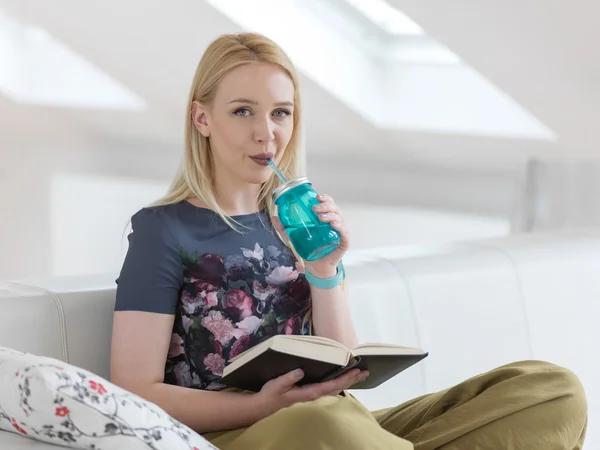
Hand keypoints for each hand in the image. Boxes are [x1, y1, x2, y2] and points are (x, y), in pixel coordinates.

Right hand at [254, 368, 368, 415]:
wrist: (263, 408)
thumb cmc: (270, 395)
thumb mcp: (277, 384)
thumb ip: (289, 378)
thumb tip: (300, 371)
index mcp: (309, 393)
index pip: (332, 385)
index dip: (345, 377)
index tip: (356, 370)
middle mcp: (314, 397)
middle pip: (338, 388)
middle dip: (352, 379)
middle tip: (365, 371)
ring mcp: (313, 398)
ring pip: (336, 390)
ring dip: (348, 382)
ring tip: (359, 375)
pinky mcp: (310, 396)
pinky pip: (329, 391)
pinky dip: (339, 385)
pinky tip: (343, 381)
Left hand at [272, 193, 348, 277]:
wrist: (316, 266)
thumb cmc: (309, 248)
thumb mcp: (295, 236)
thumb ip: (285, 228)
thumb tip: (274, 217)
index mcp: (326, 217)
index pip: (329, 203)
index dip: (325, 198)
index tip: (316, 196)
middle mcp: (335, 222)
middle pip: (334, 208)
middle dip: (325, 206)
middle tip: (314, 209)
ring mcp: (341, 231)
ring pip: (340, 218)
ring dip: (331, 215)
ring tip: (320, 217)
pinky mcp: (344, 242)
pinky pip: (345, 232)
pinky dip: (340, 226)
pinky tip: (333, 224)